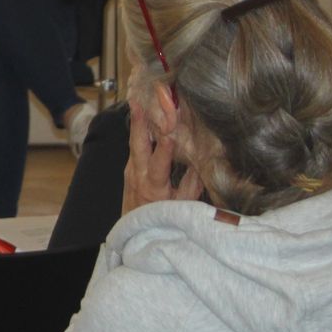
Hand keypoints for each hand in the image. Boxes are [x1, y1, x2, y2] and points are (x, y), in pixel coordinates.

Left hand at [121, 101, 202, 215]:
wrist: (133, 229)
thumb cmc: (162, 219)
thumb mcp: (182, 207)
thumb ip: (192, 185)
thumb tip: (203, 162)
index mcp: (153, 186)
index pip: (159, 163)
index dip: (165, 148)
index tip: (169, 133)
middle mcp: (137, 174)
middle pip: (137, 145)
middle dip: (138, 123)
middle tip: (138, 102)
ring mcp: (130, 170)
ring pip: (134, 143)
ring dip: (137, 122)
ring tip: (139, 101)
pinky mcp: (129, 168)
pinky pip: (134, 147)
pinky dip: (138, 132)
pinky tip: (143, 117)